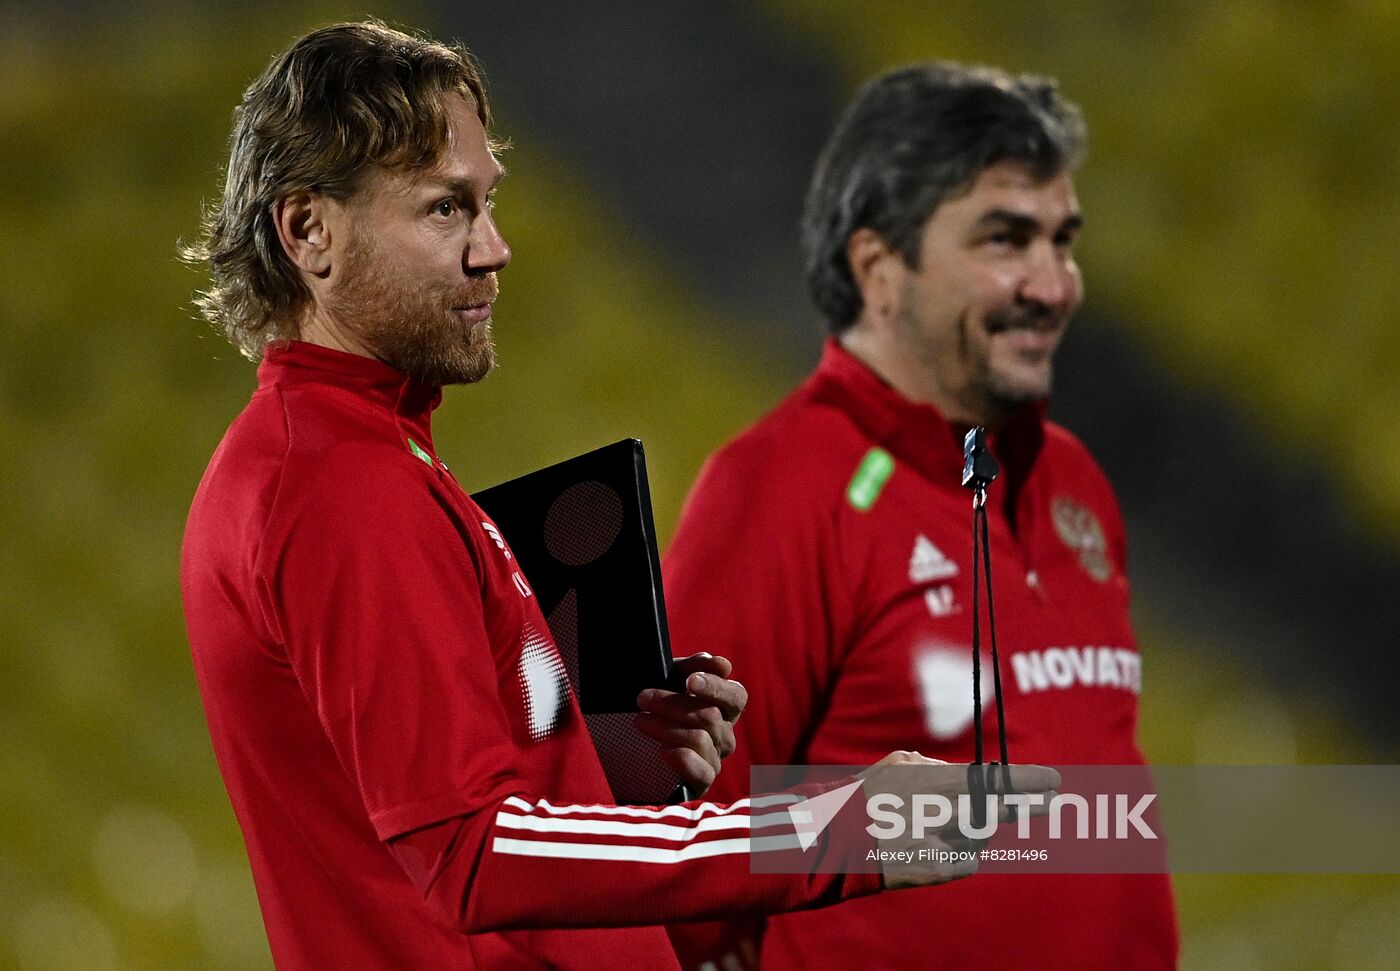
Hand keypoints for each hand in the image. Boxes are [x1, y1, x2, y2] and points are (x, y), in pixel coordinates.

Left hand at [635, 653, 747, 796]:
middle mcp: (724, 736)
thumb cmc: (655, 706)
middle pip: (710, 716)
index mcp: (723, 709)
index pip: (736, 696)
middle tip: (643, 698)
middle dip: (673, 704)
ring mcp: (714, 761)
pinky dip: (683, 760)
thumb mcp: (669, 680)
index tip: (689, 680)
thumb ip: (693, 668)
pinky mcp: (699, 785)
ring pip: (700, 740)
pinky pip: (702, 773)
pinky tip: (663, 750)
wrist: (625, 747)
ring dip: (666, 727)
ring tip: (640, 721)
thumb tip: (722, 665)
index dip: (716, 687)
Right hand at [861, 752, 1060, 889]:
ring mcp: (942, 844)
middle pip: (1000, 810)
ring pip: (982, 836)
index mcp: (936, 782)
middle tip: (1054, 804)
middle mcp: (944, 813)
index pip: (996, 779)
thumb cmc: (869, 794)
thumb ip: (939, 768)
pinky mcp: (938, 871)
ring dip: (975, 829)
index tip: (1055, 780)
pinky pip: (967, 861)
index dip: (1030, 781)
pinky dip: (959, 853)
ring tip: (941, 825)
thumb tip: (975, 776)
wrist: (838, 838)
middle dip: (1029, 806)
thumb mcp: (900, 766)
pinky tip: (933, 846)